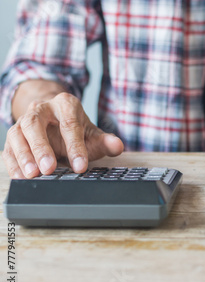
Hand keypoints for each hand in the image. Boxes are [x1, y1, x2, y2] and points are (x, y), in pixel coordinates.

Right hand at [2, 92, 123, 177]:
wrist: (56, 122)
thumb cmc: (77, 131)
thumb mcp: (93, 135)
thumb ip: (105, 141)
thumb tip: (118, 146)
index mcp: (65, 104)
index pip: (69, 124)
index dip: (75, 146)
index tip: (80, 166)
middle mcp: (41, 109)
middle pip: (35, 124)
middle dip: (41, 147)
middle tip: (49, 169)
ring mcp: (23, 121)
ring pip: (18, 134)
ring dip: (24, 155)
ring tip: (33, 174)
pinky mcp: (14, 136)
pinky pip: (9, 148)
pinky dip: (14, 163)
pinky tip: (21, 177)